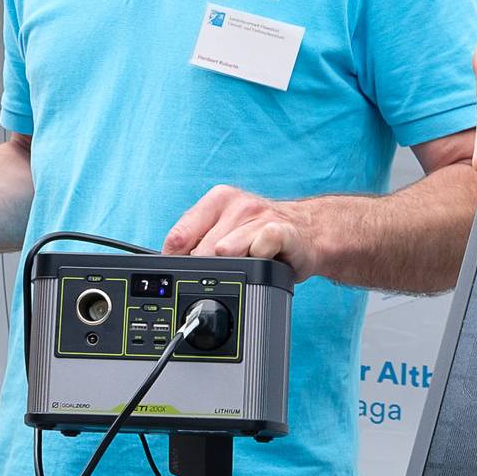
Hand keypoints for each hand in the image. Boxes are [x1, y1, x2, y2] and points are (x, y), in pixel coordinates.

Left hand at [164, 185, 321, 279]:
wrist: (308, 231)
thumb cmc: (260, 235)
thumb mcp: (223, 231)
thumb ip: (196, 243)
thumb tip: (168, 265)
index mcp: (216, 201)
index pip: (178, 238)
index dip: (178, 263)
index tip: (187, 274)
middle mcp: (237, 205)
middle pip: (201, 252)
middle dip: (208, 270)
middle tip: (225, 273)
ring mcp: (261, 215)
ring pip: (226, 250)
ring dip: (233, 267)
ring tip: (246, 266)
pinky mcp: (283, 230)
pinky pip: (262, 245)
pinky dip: (258, 258)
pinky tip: (264, 259)